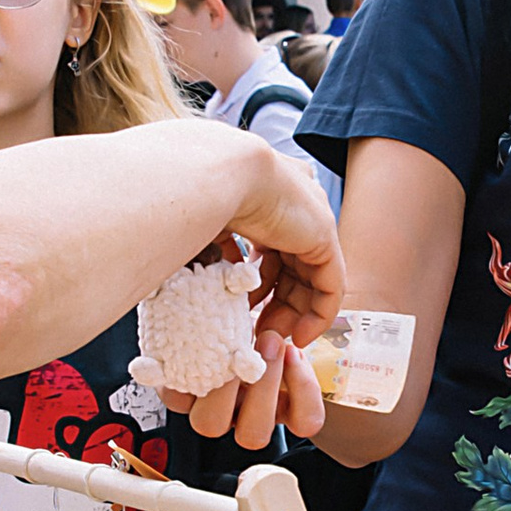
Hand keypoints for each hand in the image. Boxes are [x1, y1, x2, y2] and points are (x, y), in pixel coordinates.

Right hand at [168, 233, 331, 448]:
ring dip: (265, 390)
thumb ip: (187, 292)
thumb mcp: (207, 294)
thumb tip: (171, 271)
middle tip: (242, 344)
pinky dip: (304, 390)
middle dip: (226, 390)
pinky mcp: (293, 412)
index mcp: (188, 388)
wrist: (269, 314)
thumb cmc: (228, 306)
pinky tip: (297, 354)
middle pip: (209, 424)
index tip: (184, 350)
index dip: (171, 382)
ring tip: (274, 342)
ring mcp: (254, 415)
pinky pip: (303, 420)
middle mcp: (218, 410)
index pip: (173, 398)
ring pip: (254, 433)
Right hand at [173, 143, 344, 445]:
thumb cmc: (195, 194)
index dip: (256, 285)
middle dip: (273, 304)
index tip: (239, 312)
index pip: (269, 250)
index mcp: (264, 198)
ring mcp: (313, 220)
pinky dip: (317, 315)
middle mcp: (294, 206)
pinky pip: (330, 286)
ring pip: (311, 281)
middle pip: (291, 268)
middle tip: (254, 333)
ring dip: (291, 314)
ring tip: (268, 339)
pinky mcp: (325, 237)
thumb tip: (180, 272)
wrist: (220, 171)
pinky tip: (298, 338)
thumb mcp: (198, 227)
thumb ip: (203, 248)